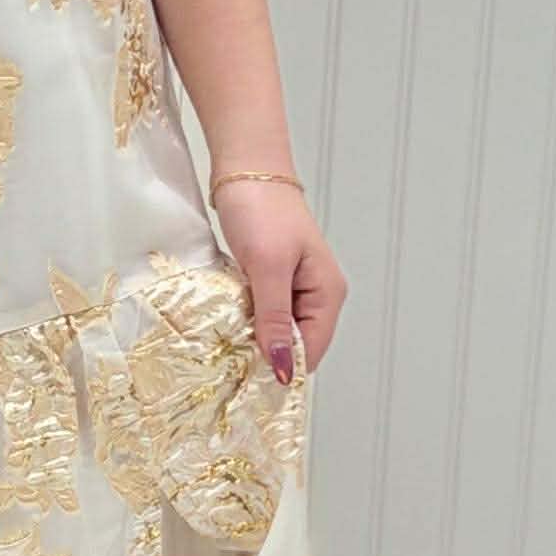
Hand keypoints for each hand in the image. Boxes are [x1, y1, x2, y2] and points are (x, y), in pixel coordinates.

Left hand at [212, 180, 345, 384]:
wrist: (245, 168)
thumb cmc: (261, 211)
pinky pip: (265, 312)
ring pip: (278, 330)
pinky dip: (249, 321)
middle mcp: (317, 293)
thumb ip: (274, 319)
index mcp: (327, 293)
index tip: (251, 387)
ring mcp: (295, 285)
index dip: (286, 370)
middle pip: (296, 344)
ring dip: (256, 339)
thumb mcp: (267, 268)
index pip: (312, 350)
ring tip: (228, 352)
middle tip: (233, 372)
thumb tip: (284, 368)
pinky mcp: (273, 277)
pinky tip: (229, 326)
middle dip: (269, 357)